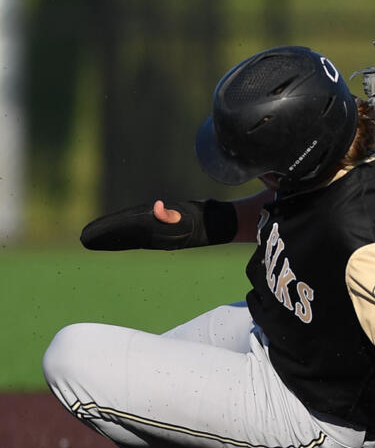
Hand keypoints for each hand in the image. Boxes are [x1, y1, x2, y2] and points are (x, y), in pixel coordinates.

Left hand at [80, 199, 236, 249]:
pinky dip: (121, 238)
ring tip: (92, 239)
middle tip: (83, 239)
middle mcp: (155, 237)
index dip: (108, 229)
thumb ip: (172, 213)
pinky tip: (112, 239)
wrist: (219, 227)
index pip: (126, 229)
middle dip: (103, 237)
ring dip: (109, 239)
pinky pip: (135, 238)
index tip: (91, 234)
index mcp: (158, 231)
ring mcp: (158, 237)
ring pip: (127, 239)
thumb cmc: (204, 216)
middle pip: (123, 236)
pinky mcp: (160, 236)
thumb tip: (158, 208)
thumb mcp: (189, 212)